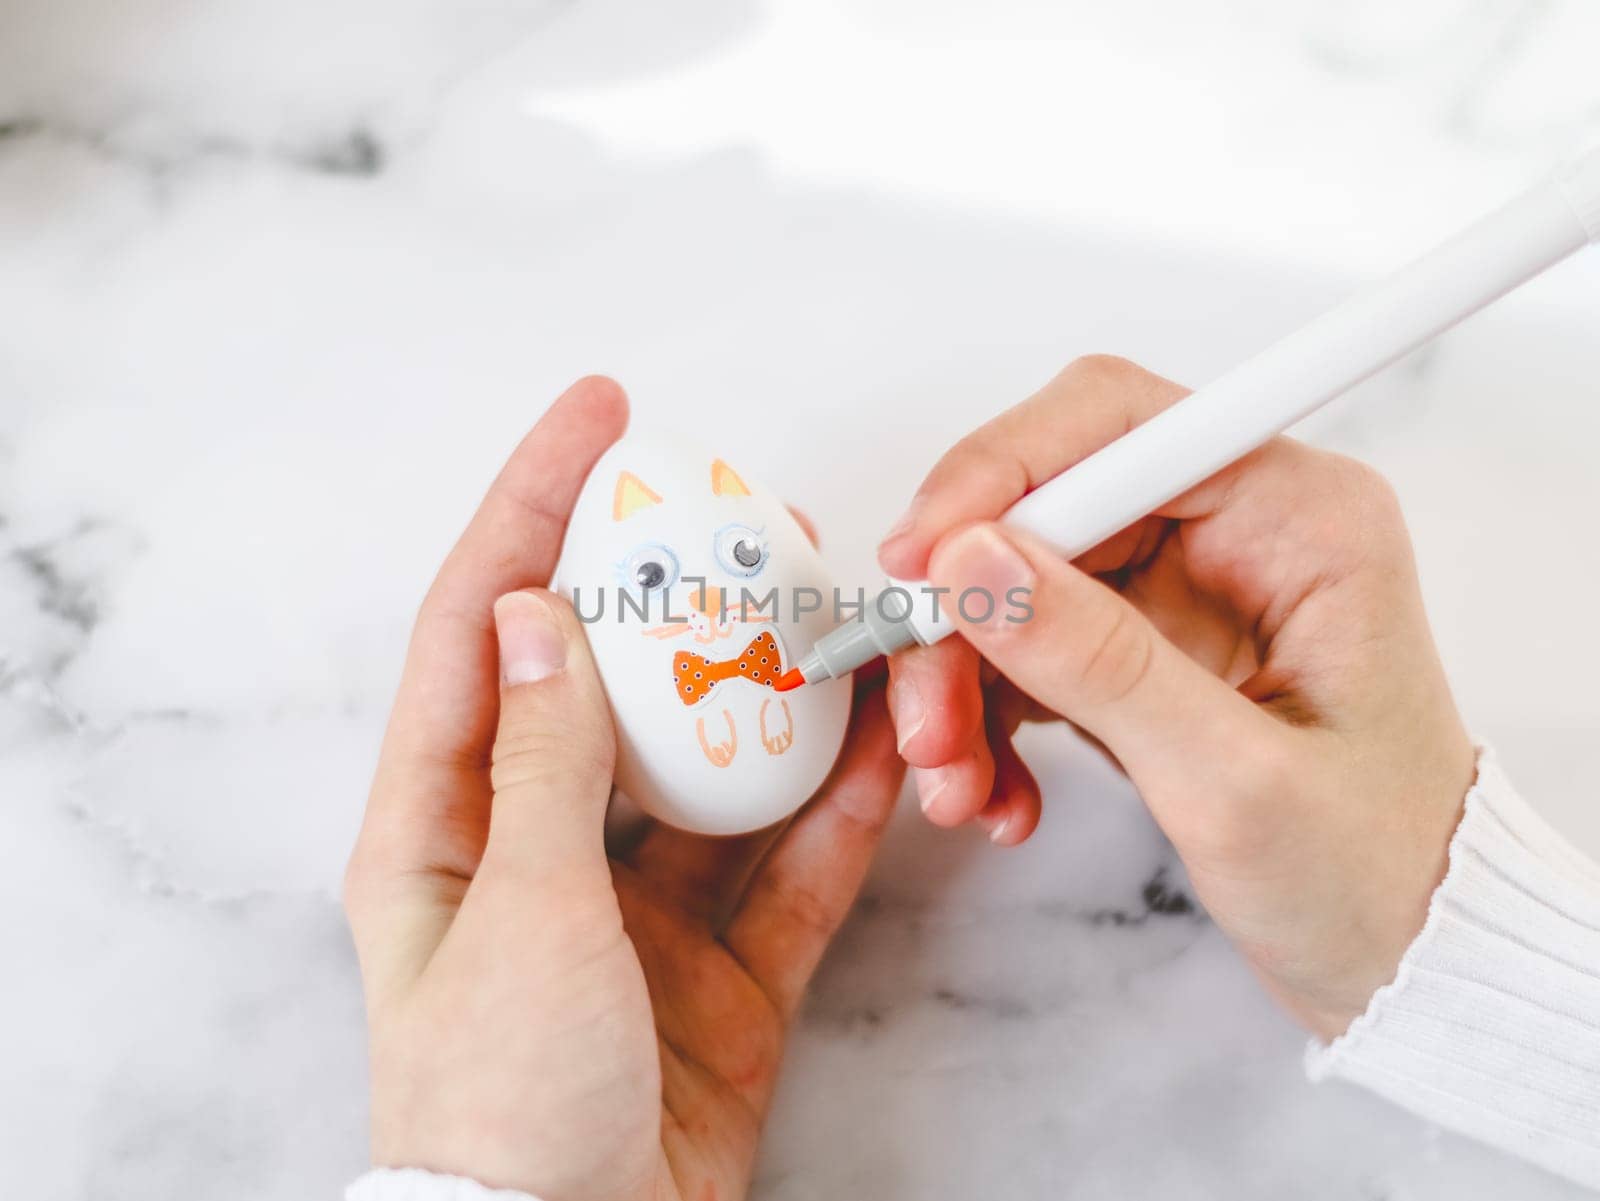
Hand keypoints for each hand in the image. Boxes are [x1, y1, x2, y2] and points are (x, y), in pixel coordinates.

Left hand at [345, 377, 904, 1200]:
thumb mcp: (520, 915)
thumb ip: (545, 763)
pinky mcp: (721, 974)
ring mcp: (637, 913)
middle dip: (684, 600)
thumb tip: (542, 613)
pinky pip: (788, 874)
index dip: (533, 505)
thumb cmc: (501, 1108)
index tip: (600, 415)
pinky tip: (887, 751)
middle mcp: (540, 852)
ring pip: (721, 774)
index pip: (483, 624)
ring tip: (844, 622)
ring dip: (780, 704)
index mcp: (446, 825)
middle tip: (759, 525)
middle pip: (618, 686)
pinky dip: (838, 818)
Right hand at [876, 355, 1475, 1039]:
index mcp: (1298, 518)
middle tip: (926, 709)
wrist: (1406, 955)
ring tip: (955, 780)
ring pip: (1014, 582)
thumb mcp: (1233, 780)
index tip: (920, 560)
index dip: (999, 473)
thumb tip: (971, 559)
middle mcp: (1236, 531)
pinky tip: (996, 793)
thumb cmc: (1375, 872)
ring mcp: (1183, 588)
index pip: (1116, 423)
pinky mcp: (1141, 646)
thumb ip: (1099, 661)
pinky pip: (1025, 648)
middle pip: (1043, 508)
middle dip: (966, 610)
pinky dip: (987, 717)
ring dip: (961, 678)